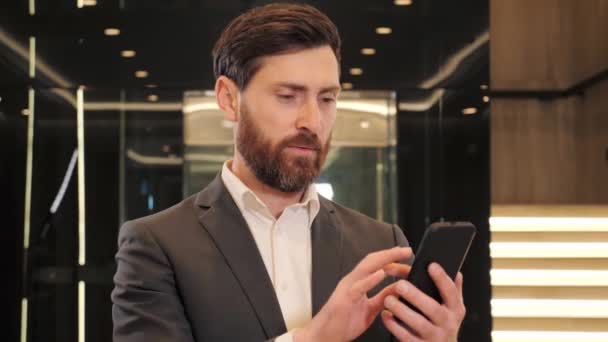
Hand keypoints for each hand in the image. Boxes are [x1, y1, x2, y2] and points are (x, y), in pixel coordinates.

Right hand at [294, 247, 411, 341]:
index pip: (377, 266)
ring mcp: (348, 288)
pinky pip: (359, 287)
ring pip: (366, 268)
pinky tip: (381, 274)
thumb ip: (384, 297)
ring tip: (397, 254)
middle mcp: (353, 281)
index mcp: (358, 283)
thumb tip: (400, 288)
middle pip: (372, 261)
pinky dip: (370, 279)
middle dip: (390, 254)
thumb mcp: (371, 309)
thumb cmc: (344, 322)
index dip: (392, 260)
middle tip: (407, 251)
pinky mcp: (345, 299)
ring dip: (383, 260)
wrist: (325, 335)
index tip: (407, 258)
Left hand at [381, 263, 465, 341]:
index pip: (451, 292)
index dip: (442, 279)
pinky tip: (386, 315)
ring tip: (389, 299)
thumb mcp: (453, 310)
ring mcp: (435, 337)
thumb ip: (453, 292)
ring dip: (402, 310)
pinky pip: (406, 337)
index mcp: (455, 310)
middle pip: (433, 309)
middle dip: (416, 296)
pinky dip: (394, 326)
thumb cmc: (444, 327)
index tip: (431, 266)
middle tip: (400, 285)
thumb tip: (457, 273)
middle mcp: (447, 324)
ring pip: (418, 324)